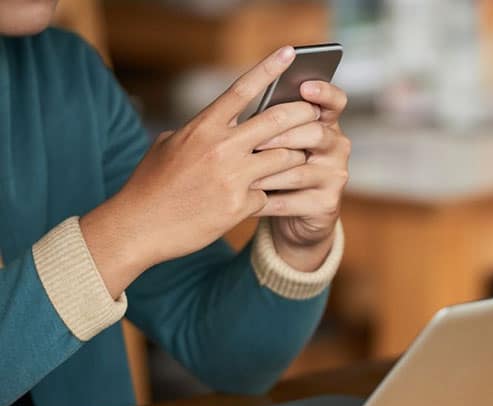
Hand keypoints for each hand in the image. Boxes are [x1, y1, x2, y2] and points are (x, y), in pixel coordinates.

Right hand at [81, 46, 319, 297]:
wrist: (139, 228)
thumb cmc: (151, 185)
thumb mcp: (170, 146)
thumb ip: (198, 130)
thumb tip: (218, 121)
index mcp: (203, 127)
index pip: (242, 89)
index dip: (269, 68)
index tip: (290, 53)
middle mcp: (220, 147)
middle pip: (277, 121)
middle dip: (304, 115)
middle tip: (317, 114)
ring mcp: (233, 177)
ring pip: (285, 158)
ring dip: (295, 157)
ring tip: (298, 159)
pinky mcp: (241, 206)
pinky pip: (270, 194)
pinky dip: (269, 196)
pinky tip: (261, 201)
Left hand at [250, 81, 350, 271]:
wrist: (292, 216)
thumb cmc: (277, 169)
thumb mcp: (278, 141)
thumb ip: (273, 121)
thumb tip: (250, 95)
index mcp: (326, 124)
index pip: (335, 101)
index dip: (324, 92)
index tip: (305, 86)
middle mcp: (337, 147)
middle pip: (316, 133)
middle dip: (282, 135)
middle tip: (254, 140)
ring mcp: (335, 177)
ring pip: (299, 170)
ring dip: (267, 172)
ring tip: (241, 173)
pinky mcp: (326, 205)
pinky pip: (291, 200)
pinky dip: (265, 200)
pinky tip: (245, 198)